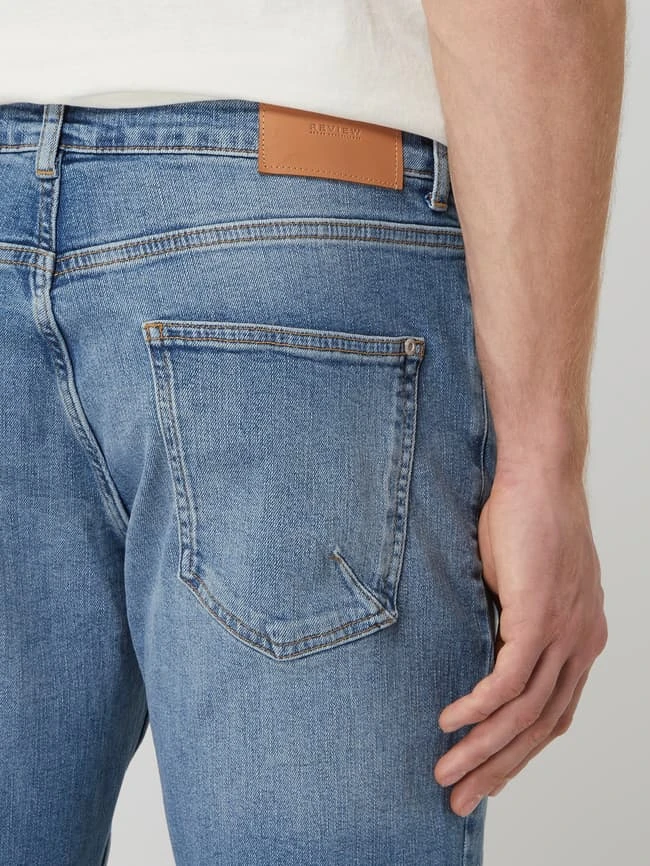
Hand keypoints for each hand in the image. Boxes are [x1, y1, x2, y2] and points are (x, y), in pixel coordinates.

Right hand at [432, 463, 607, 816]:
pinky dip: (477, 708)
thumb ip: (514, 625)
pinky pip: (508, 681)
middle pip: (541, 729)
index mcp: (581, 640)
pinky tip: (451, 722)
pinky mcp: (538, 618)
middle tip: (460, 798)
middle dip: (499, 769)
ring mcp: (564, 634)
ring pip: (523, 714)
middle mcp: (581, 645)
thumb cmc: (527, 522)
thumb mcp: (523, 586)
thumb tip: (485, 652)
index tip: (486, 774)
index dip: (520, 752)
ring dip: (482, 749)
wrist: (539, 476)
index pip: (554, 714)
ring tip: (447, 773)